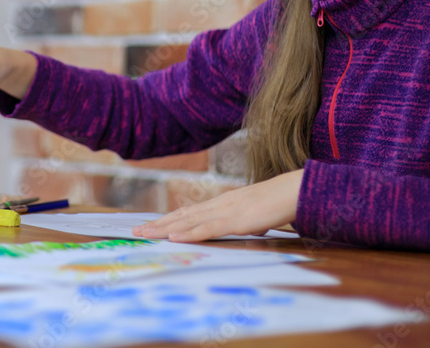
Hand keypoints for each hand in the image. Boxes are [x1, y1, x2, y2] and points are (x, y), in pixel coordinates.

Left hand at [131, 169, 303, 241]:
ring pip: (188, 222)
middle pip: (182, 215)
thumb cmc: (276, 203)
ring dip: (165, 229)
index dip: (168, 219)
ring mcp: (224, 212)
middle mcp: (217, 205)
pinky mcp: (234, 221)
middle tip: (136, 231)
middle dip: (158, 224)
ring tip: (146, 234)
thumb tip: (246, 226)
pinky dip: (189, 234)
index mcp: (221, 203)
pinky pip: (207, 229)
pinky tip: (174, 237)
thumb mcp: (253, 213)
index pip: (188, 212)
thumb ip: (245, 219)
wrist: (292, 192)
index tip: (151, 224)